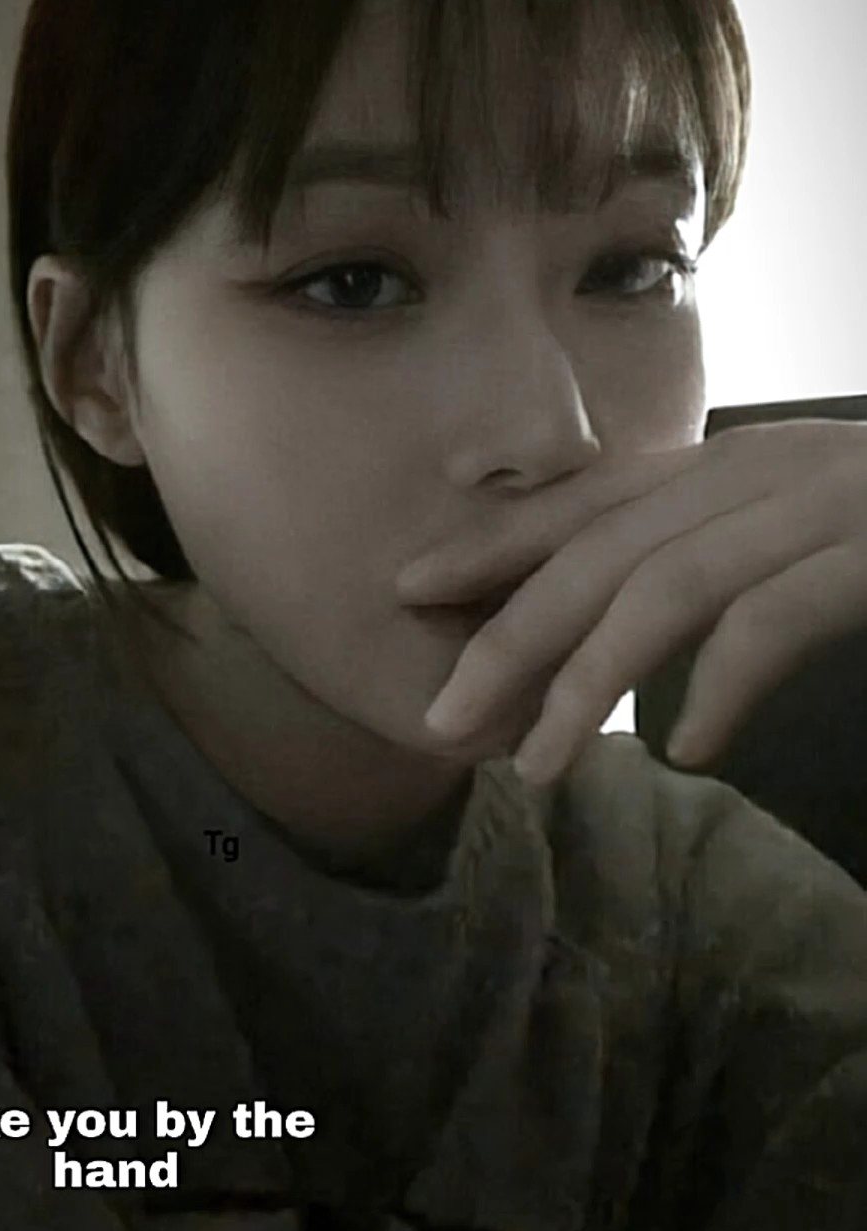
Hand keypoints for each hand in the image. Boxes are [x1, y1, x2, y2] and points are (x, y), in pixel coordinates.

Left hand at [396, 420, 866, 785]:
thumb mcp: (805, 524)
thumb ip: (722, 553)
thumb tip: (632, 621)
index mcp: (736, 465)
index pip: (593, 500)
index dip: (496, 542)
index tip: (411, 585)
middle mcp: (762, 472)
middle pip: (603, 551)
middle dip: (510, 635)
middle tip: (443, 717)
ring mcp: (819, 507)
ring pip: (665, 588)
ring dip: (586, 682)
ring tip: (536, 764)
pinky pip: (769, 620)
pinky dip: (716, 685)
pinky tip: (683, 748)